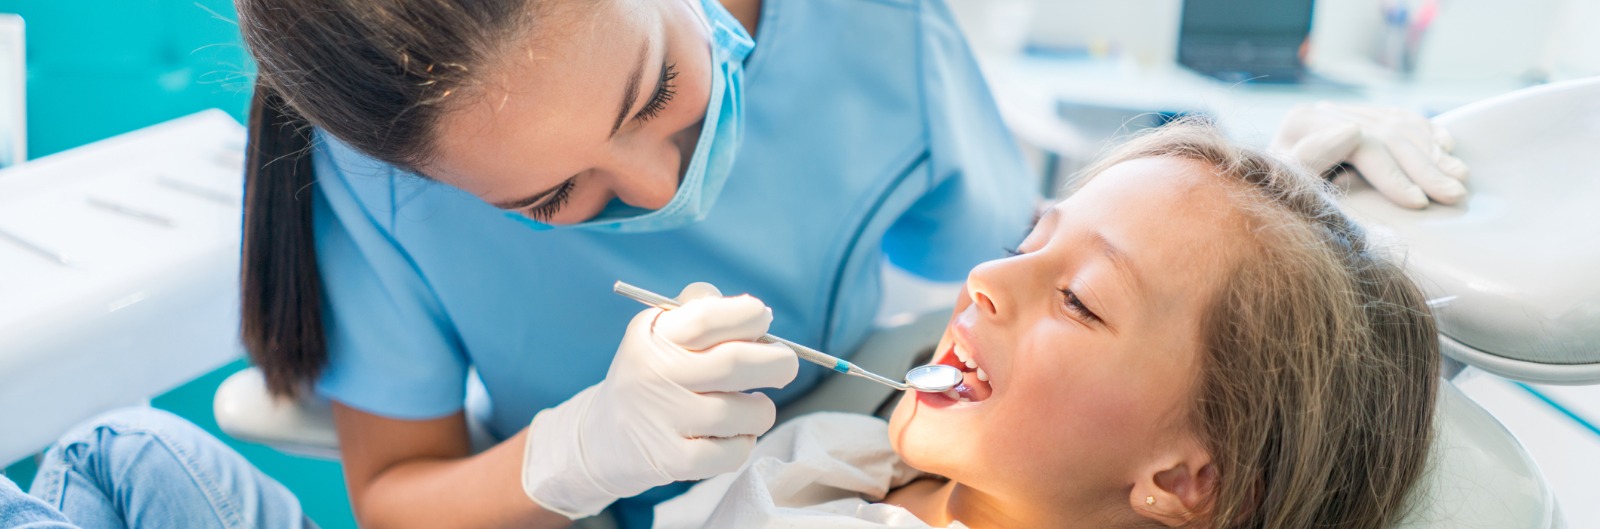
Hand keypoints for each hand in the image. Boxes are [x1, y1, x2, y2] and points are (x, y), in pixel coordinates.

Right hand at [520, 283, 797, 517]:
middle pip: (737, 363)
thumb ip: (700, 309)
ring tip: (748, 407)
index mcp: (655, 336)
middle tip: (783, 366)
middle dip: (778, 362)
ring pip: (746, 412)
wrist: (602, 438)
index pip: (709, 317)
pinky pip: (734, 452)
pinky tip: (730, 435)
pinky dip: (744, 442)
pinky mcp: (672, 460)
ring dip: (761, 409)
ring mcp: (664, 419)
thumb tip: (757, 313)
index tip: (761, 322)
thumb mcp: (660, 332)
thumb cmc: (651, 376)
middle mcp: (656, 374)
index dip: (750, 316)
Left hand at [1273, 102, 1470, 207]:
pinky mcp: (1360, 118)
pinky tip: (1448, 149)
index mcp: (1302, 124)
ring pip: (1400, 125)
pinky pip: (1402, 118)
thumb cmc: (1277, 204)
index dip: (1393, 174)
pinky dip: (1428, 133)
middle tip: (1455, 197)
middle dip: (1424, 168)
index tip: (1419, 204)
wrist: (1271, 203)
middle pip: (1386, 134)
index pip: (1361, 143)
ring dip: (1434, 153)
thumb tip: (1352, 130)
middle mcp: (1323, 111)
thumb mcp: (1285, 190)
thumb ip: (1308, 161)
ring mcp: (1344, 112)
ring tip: (1460, 180)